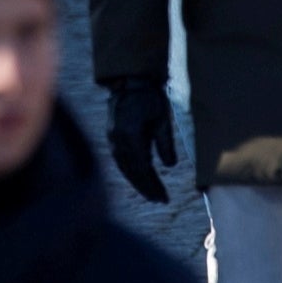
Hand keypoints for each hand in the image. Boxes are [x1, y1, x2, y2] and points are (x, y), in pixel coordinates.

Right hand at [105, 79, 180, 207]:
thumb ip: (165, 143)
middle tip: (160, 200)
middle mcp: (119, 141)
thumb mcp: (162, 119)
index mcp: (132, 136)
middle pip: (133, 172)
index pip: (143, 168)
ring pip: (125, 169)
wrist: (129, 83)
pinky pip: (121, 162)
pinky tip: (139, 179)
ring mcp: (113, 140)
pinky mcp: (112, 139)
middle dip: (146, 188)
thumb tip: (169, 166)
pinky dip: (130, 173)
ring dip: (138, 183)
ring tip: (152, 194)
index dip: (153, 185)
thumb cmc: (149, 98)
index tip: (164, 197)